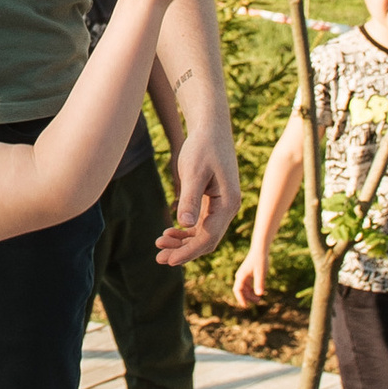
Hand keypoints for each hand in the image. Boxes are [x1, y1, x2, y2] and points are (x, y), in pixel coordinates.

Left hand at [157, 120, 239, 264]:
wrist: (210, 128)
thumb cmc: (202, 147)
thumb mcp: (193, 172)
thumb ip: (190, 198)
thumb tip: (186, 225)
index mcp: (228, 203)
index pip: (208, 237)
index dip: (188, 251)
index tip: (168, 260)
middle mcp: (229, 207)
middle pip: (207, 240)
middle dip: (184, 251)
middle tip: (159, 258)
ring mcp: (222, 206)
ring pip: (203, 234)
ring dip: (183, 243)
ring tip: (159, 245)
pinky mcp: (213, 202)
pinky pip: (201, 224)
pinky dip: (186, 231)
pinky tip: (169, 232)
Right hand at [232, 242, 264, 308]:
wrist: (260, 250)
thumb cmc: (260, 260)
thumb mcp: (261, 273)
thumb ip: (260, 283)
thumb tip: (259, 294)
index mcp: (241, 276)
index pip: (237, 290)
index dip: (240, 299)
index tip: (245, 306)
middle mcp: (240, 276)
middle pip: (241, 291)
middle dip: (248, 298)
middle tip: (258, 301)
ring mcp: (244, 276)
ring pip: (245, 289)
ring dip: (250, 295)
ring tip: (259, 300)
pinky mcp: (248, 275)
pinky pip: (248, 285)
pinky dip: (252, 290)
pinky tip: (259, 293)